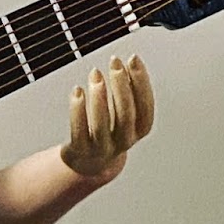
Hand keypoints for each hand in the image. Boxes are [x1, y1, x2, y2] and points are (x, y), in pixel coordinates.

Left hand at [61, 54, 154, 179]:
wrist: (91, 164)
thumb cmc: (109, 131)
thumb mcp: (123, 112)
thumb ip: (128, 92)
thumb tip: (130, 62)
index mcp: (139, 130)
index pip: (145, 106)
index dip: (141, 82)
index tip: (133, 59)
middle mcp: (123, 141)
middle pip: (126, 115)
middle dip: (121, 85)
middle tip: (114, 62)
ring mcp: (102, 148)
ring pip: (102, 125)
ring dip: (99, 97)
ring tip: (95, 73)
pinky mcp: (81, 151)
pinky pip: (79, 131)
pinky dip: (78, 110)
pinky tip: (77, 91)